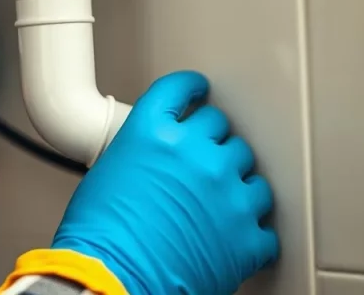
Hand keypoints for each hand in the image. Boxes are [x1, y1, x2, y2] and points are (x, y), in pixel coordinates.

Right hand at [51, 70, 277, 294]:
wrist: (111, 279)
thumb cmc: (98, 236)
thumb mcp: (107, 172)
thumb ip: (140, 150)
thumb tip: (154, 157)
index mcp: (153, 133)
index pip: (180, 89)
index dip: (192, 88)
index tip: (199, 91)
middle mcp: (195, 154)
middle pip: (221, 127)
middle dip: (211, 141)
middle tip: (199, 160)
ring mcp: (227, 192)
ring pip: (251, 170)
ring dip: (235, 180)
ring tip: (217, 200)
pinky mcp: (247, 234)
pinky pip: (265, 222)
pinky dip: (251, 228)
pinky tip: (234, 231)